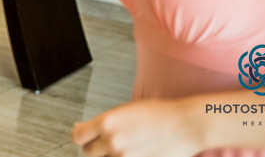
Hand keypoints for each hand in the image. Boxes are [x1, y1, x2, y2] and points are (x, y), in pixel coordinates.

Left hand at [72, 99, 203, 156]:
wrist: (186, 125)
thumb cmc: (159, 114)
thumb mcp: (125, 111)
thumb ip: (104, 122)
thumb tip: (82, 129)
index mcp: (106, 122)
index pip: (78, 136)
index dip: (81, 136)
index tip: (86, 135)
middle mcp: (113, 141)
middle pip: (88, 152)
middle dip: (95, 147)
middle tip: (107, 142)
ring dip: (110, 155)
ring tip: (126, 146)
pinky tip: (135, 151)